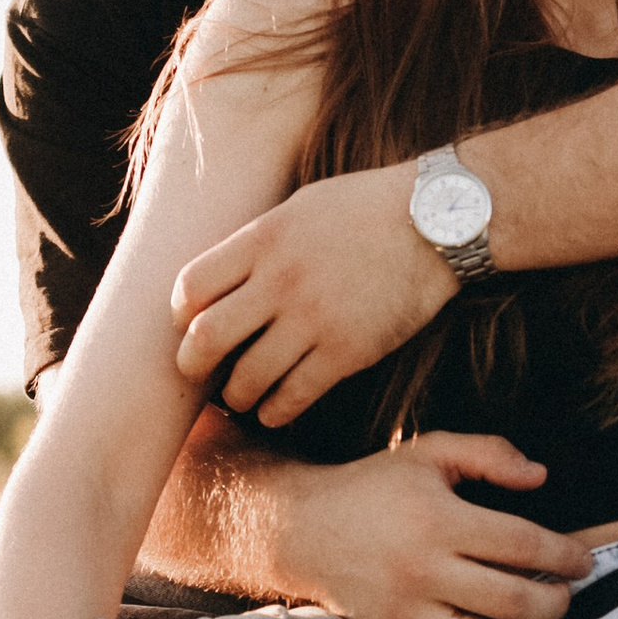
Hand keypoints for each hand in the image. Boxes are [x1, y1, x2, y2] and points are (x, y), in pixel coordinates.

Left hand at [171, 168, 453, 424]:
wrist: (436, 222)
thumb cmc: (367, 208)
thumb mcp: (300, 207)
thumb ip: (259, 242)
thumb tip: (221, 278)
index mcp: (262, 239)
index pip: (190, 286)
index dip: (181, 313)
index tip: (189, 323)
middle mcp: (280, 281)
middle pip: (206, 339)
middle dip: (192, 364)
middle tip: (199, 372)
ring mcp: (313, 320)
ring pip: (246, 379)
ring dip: (236, 395)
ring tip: (241, 395)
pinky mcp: (347, 352)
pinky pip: (293, 397)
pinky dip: (276, 411)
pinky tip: (275, 409)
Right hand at [274, 433, 593, 618]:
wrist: (302, 530)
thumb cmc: (373, 488)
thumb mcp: (428, 453)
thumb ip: (488, 454)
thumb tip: (540, 477)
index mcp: (437, 520)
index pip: (522, 545)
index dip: (564, 556)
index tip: (583, 560)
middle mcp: (423, 571)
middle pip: (513, 601)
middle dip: (555, 601)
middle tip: (565, 592)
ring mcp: (407, 613)